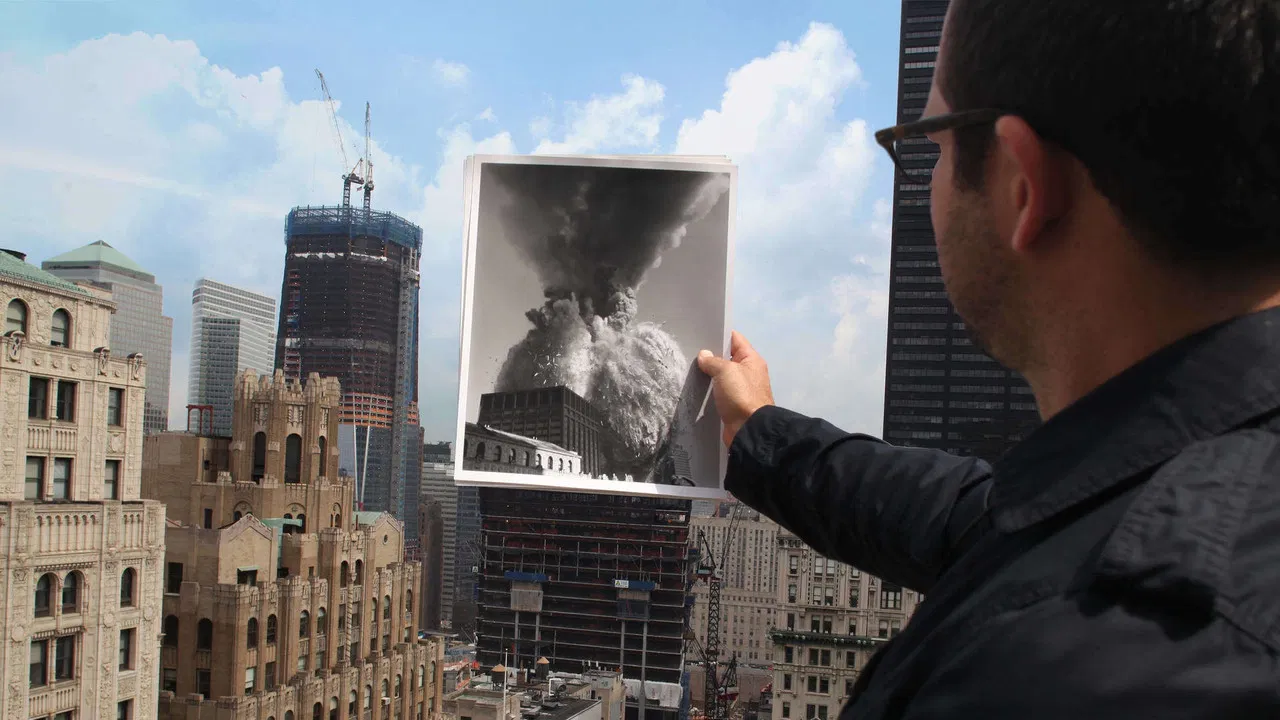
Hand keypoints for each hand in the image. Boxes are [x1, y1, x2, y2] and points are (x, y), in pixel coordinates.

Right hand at [697, 330, 775, 447]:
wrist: (749, 429)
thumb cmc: (740, 394)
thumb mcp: (725, 371)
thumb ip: (712, 361)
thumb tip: (703, 355)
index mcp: (751, 359)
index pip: (735, 339)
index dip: (719, 333)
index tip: (700, 333)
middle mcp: (748, 372)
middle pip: (728, 357)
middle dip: (711, 354)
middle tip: (691, 351)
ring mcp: (741, 388)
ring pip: (722, 375)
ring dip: (709, 373)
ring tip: (690, 368)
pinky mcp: (734, 403)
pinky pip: (720, 391)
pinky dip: (710, 388)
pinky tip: (697, 387)